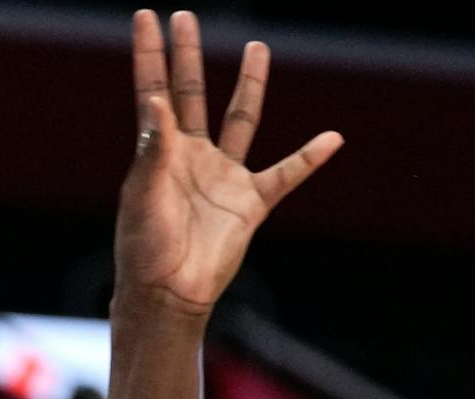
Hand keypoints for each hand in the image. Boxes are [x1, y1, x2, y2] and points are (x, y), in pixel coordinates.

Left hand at [115, 11, 341, 318]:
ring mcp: (222, 177)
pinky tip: (332, 139)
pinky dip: (310, 158)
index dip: (150, 56)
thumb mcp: (142, 198)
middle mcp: (191, 156)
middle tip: (185, 17)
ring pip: (240, 119)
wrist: (170, 295)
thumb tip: (156, 103)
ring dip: (250, 85)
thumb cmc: (145, 250)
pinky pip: (286, 175)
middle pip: (192, 93)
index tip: (146, 17)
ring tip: (258, 47)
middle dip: (188, 55)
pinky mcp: (249, 203)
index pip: (154, 92)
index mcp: (159, 153)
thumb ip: (151, 151)